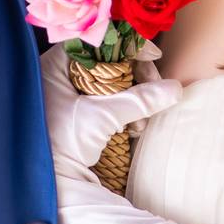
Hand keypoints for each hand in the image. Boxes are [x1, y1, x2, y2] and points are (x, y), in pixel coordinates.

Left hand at [40, 41, 185, 175]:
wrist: (50, 184)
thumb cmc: (61, 145)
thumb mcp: (101, 119)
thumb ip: (138, 101)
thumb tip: (174, 89)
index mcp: (54, 65)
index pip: (96, 40)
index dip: (127, 44)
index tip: (153, 55)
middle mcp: (59, 73)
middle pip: (108, 59)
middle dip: (136, 76)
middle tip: (153, 89)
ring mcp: (68, 93)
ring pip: (111, 80)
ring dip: (133, 96)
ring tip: (141, 120)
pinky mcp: (78, 111)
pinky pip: (108, 98)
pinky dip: (124, 108)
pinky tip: (134, 127)